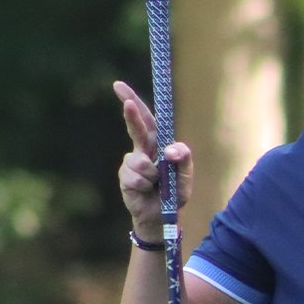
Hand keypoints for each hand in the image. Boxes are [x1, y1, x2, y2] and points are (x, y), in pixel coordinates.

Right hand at [114, 80, 192, 236]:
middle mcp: (142, 150)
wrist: (163, 217)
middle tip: (128, 104)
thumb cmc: (175, 194)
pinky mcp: (126, 177)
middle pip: (136, 128)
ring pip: (142, 161)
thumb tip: (171, 149)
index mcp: (157, 145)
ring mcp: (132, 163)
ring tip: (157, 185)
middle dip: (131, 114)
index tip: (118, 86)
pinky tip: (147, 190)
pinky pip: (137, 177)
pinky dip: (146, 184)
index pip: (147, 120)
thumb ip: (184, 160)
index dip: (133, 102)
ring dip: (153, 174)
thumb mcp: (185, 177)